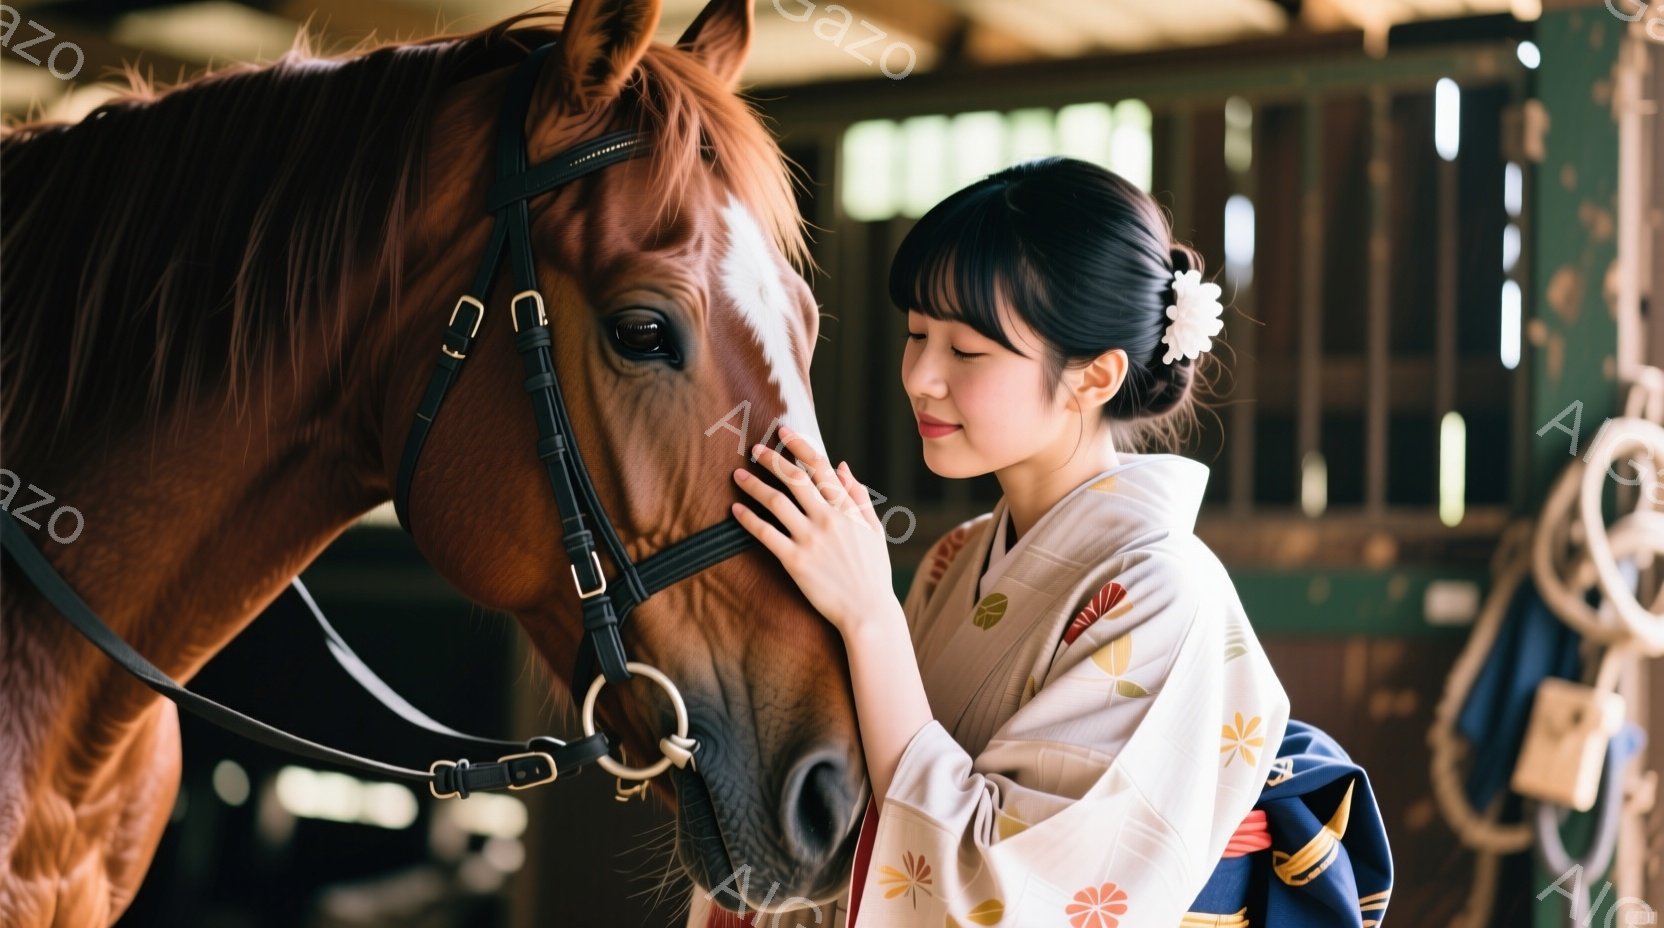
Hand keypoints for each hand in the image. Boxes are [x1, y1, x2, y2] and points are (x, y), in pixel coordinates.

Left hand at [730, 425, 895, 635]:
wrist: (868, 612)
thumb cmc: (872, 573)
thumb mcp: (874, 530)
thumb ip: (857, 497)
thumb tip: (841, 466)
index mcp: (846, 509)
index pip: (820, 467)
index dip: (800, 446)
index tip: (783, 432)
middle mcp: (827, 519)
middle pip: (794, 478)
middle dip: (771, 459)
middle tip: (754, 448)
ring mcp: (810, 539)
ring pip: (776, 501)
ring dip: (754, 484)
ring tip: (738, 474)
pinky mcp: (794, 561)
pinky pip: (765, 534)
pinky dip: (748, 519)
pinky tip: (736, 509)